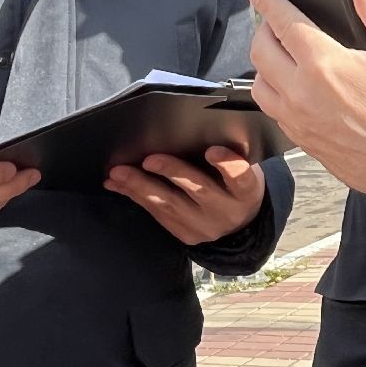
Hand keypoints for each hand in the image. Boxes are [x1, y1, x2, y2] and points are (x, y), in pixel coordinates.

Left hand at [104, 146, 265, 245]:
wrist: (239, 226)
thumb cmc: (236, 185)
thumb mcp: (245, 170)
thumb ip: (228, 156)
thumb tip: (191, 132)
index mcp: (246, 191)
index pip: (241, 177)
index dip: (228, 165)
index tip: (212, 150)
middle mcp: (226, 211)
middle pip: (199, 190)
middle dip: (172, 173)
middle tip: (149, 159)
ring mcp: (204, 226)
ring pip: (170, 204)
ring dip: (141, 187)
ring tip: (118, 173)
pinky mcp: (184, 235)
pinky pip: (158, 214)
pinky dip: (136, 197)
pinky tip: (118, 185)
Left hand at [250, 0, 365, 195]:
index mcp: (326, 64)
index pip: (283, 22)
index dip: (269, 2)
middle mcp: (302, 91)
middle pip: (261, 50)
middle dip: (264, 29)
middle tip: (276, 21)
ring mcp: (298, 119)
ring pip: (258, 83)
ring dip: (265, 64)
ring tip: (283, 55)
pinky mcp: (301, 139)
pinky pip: (272, 110)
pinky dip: (274, 92)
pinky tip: (293, 88)